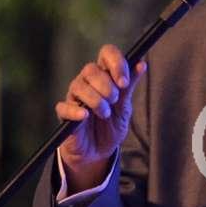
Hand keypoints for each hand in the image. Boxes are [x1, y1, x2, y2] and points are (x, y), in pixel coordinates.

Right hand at [55, 45, 145, 192]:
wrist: (99, 152)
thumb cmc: (111, 126)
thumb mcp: (125, 108)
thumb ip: (129, 87)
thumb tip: (141, 64)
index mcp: (104, 76)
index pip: (106, 54)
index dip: (116, 63)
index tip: (124, 82)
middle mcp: (87, 82)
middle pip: (90, 69)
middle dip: (106, 85)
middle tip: (115, 100)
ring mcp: (74, 97)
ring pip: (78, 86)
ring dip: (96, 100)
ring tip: (105, 114)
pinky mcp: (65, 114)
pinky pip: (64, 107)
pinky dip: (75, 111)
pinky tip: (85, 116)